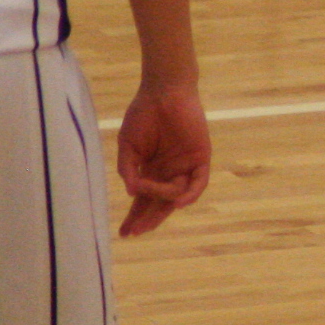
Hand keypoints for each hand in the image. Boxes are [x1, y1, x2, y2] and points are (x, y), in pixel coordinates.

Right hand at [116, 80, 209, 236]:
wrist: (162, 92)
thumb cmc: (143, 115)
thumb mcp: (128, 145)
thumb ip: (128, 169)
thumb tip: (131, 193)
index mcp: (151, 171)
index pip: (143, 199)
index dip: (134, 216)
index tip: (123, 233)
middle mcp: (169, 172)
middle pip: (160, 203)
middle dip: (148, 219)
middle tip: (135, 231)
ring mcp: (185, 166)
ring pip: (177, 195)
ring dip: (163, 202)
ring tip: (148, 199)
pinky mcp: (200, 158)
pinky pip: (198, 183)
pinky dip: (190, 194)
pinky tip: (177, 202)